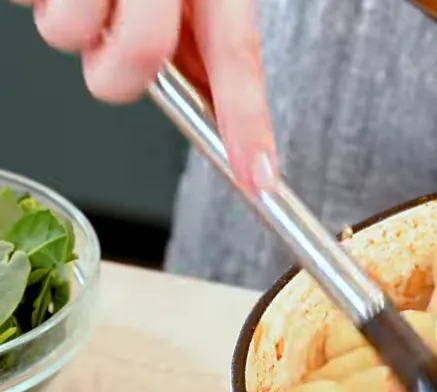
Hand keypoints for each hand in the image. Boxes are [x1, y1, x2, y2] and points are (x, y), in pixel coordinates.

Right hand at [15, 0, 275, 191]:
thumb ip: (203, 32)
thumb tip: (219, 103)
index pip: (237, 54)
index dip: (247, 122)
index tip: (258, 176)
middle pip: (140, 58)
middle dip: (118, 70)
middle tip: (111, 34)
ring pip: (66, 35)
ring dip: (67, 21)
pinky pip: (25, 0)